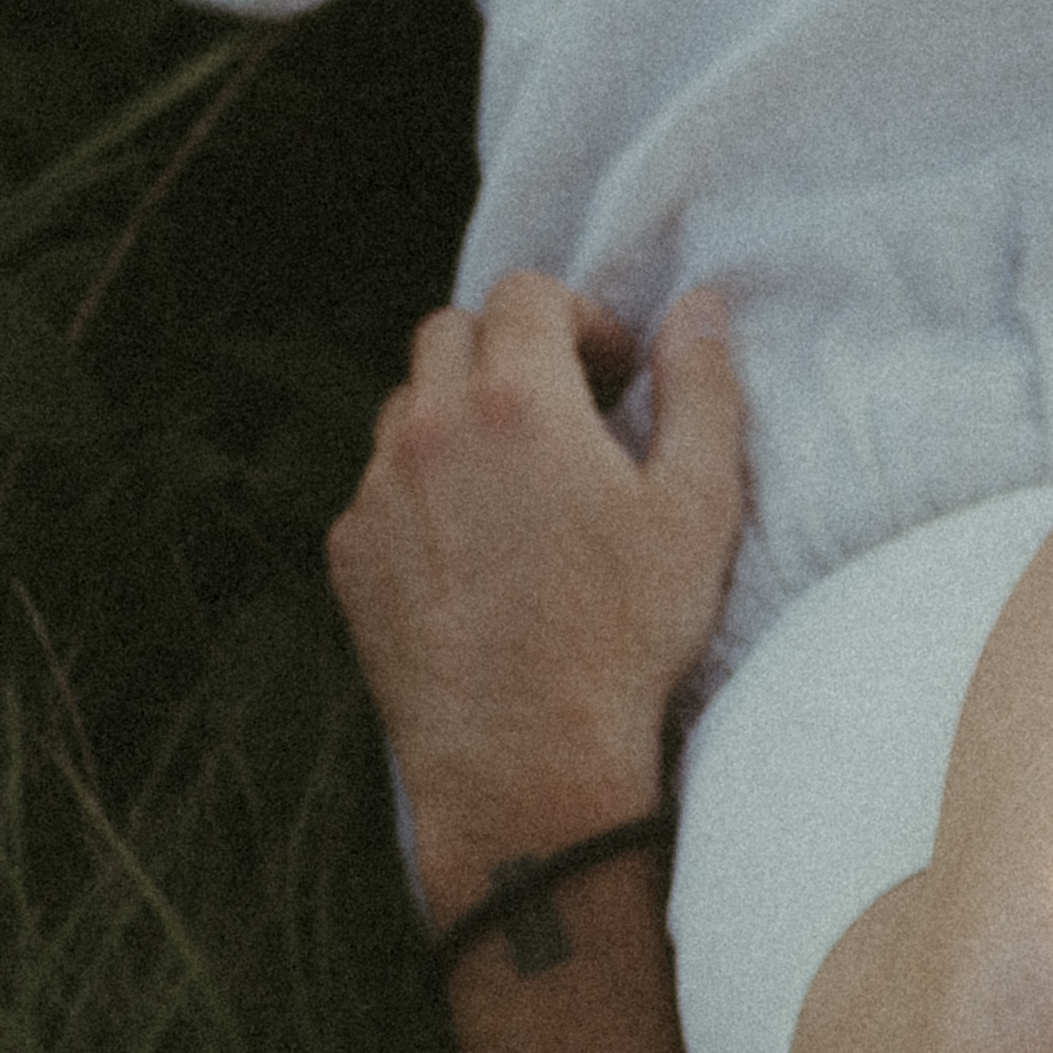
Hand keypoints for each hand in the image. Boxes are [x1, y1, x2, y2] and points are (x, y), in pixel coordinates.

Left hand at [328, 274, 749, 915]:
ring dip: (458, 417)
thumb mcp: (697, 509)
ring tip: (517, 484)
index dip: (579, 318)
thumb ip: (702, 392)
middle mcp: (431, 428)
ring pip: (405, 406)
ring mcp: (377, 490)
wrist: (525, 758)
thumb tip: (698, 309)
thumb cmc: (623, 636)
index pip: (527, 294)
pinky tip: (476, 553)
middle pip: (451, 332)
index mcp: (521, 400)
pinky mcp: (350, 553)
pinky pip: (379, 487)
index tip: (613, 374)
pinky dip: (424, 491)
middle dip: (510, 351)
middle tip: (566, 414)